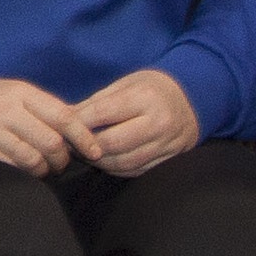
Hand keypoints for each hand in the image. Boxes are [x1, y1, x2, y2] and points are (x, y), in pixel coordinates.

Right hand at [0, 76, 84, 176]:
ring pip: (33, 160)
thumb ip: (45, 107)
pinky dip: (24, 175)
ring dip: (44, 170)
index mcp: (21, 93)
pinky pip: (11, 170)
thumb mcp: (15, 91)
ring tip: (43, 168)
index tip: (95, 151)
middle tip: (61, 162)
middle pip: (51, 142)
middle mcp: (7, 111)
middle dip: (62, 158)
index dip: (83, 137)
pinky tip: (24, 172)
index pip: (63, 116)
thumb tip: (81, 128)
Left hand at [69, 70, 204, 178]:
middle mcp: (158, 123)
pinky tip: (103, 160)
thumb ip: (97, 102)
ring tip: (84, 153)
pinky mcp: (166, 161)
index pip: (103, 114)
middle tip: (69, 144)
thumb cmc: (152, 89)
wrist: (192, 102)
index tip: (62, 126)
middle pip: (111, 143)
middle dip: (85, 146)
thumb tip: (66, 117)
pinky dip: (114, 168)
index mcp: (146, 98)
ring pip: (121, 162)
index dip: (78, 122)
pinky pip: (134, 170)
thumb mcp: (127, 84)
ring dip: (97, 161)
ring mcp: (165, 145)